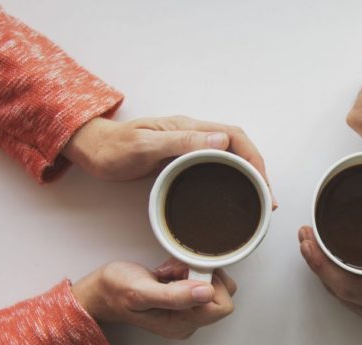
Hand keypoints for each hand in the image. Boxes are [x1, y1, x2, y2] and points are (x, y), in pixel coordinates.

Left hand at [63, 115, 275, 206]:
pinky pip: (215, 167)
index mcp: (190, 128)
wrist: (94, 150)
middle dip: (258, 170)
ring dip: (247, 175)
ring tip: (257, 199)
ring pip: (229, 157)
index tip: (263, 183)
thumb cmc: (114, 148)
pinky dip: (231, 179)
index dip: (254, 159)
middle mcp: (194, 135)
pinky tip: (232, 193)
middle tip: (267, 198)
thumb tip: (221, 140)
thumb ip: (181, 141)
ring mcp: (189, 147)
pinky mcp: (182, 160)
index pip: (235, 137)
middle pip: (238, 147)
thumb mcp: (145, 145)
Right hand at [71, 258, 236, 339]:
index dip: (209, 283)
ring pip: (211, 283)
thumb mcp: (141, 292)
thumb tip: (207, 292)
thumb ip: (175, 295)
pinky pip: (200, 280)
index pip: (222, 304)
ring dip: (191, 270)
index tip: (186, 275)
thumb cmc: (115, 291)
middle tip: (175, 272)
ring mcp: (186, 311)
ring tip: (168, 272)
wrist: (100, 291)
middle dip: (200, 274)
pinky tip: (168, 272)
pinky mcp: (184, 300)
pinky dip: (186, 270)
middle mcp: (188, 321)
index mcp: (182, 324)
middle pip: (221, 293)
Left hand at [298, 212, 361, 344]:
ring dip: (328, 276)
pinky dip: (344, 287)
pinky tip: (343, 274)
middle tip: (305, 239)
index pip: (348, 285)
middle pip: (339, 293)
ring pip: (347, 302)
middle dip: (317, 264)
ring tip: (316, 252)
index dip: (322, 263)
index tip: (308, 243)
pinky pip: (359, 307)